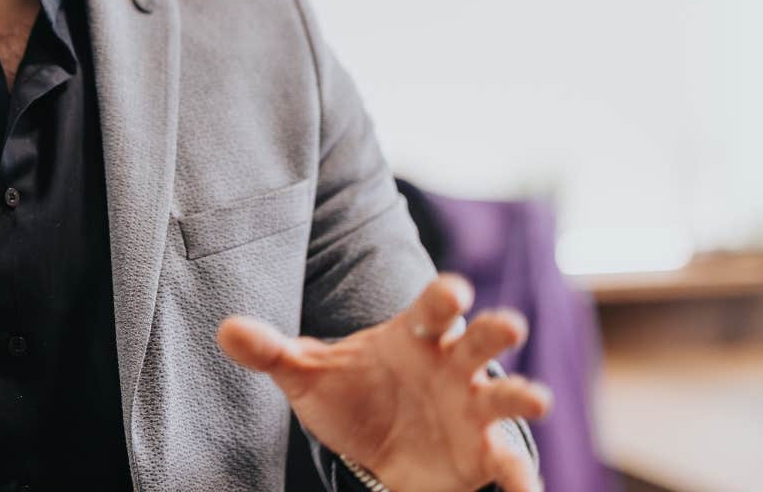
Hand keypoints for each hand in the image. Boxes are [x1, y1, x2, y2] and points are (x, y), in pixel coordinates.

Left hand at [217, 275, 550, 491]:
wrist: (376, 444)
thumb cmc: (352, 393)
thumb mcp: (307, 374)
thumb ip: (271, 350)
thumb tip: (224, 329)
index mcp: (415, 336)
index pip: (432, 308)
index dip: (444, 296)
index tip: (455, 290)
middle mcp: (452, 365)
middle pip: (480, 340)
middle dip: (496, 330)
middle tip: (508, 326)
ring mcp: (472, 408)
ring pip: (505, 396)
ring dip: (522, 396)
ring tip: (537, 400)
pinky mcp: (482, 453)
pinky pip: (506, 463)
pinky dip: (519, 476)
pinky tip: (526, 489)